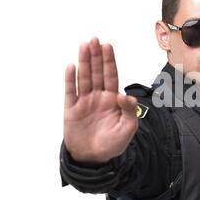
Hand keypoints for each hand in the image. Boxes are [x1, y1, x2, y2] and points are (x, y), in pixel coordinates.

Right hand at [64, 37, 138, 162]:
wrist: (93, 159)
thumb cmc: (112, 143)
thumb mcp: (128, 129)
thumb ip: (129, 111)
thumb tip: (125, 95)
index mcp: (112, 99)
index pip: (111, 76)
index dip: (109, 61)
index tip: (107, 46)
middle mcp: (98, 97)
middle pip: (97, 72)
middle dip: (96, 56)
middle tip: (94, 39)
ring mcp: (84, 102)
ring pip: (84, 78)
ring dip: (84, 62)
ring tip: (83, 46)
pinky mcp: (71, 109)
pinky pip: (70, 92)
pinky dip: (70, 80)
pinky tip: (71, 67)